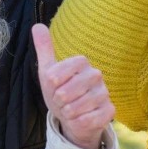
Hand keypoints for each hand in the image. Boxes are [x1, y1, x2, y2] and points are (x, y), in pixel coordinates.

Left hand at [32, 24, 113, 148]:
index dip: (52, 84)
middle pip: (66, 92)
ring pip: (76, 107)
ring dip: (67, 113)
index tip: (53, 86)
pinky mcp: (110, 111)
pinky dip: (78, 122)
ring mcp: (104, 93)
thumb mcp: (48, 71)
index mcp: (82, 62)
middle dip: (58, 101)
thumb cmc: (60, 91)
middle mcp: (96, 75)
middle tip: (61, 101)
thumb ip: (44, 49)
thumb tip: (37, 26)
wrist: (72, 117)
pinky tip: (79, 119)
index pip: (58, 73)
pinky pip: (88, 120)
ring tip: (70, 110)